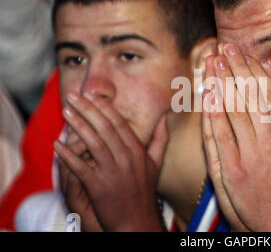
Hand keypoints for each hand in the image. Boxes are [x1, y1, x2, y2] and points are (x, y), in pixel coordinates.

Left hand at [54, 93, 168, 230]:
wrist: (136, 222)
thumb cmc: (144, 192)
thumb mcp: (156, 164)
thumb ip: (160, 139)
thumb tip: (166, 117)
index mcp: (138, 152)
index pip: (119, 123)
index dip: (104, 108)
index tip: (92, 95)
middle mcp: (126, 159)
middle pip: (104, 128)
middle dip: (87, 109)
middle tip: (73, 96)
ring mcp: (113, 173)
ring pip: (93, 143)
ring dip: (77, 125)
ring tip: (66, 112)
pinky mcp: (99, 187)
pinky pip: (80, 167)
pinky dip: (68, 155)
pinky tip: (57, 144)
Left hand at [203, 43, 270, 230]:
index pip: (270, 94)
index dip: (255, 71)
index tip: (244, 54)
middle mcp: (270, 141)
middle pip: (249, 96)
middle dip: (235, 69)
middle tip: (225, 47)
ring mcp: (248, 154)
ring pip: (231, 110)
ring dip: (221, 84)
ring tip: (213, 62)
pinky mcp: (231, 169)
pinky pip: (217, 135)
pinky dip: (211, 113)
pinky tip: (206, 95)